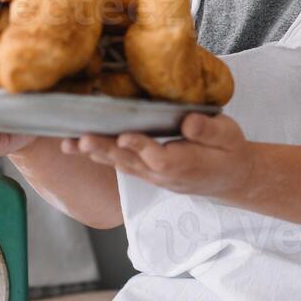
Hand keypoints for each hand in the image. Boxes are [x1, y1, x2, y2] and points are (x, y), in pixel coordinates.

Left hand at [61, 112, 254, 198]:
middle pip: (128, 162)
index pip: (156, 155)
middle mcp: (162, 173)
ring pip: (120, 165)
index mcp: (183, 164)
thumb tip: (188, 122)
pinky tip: (81, 146)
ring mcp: (152, 176)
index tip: (123, 135)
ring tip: (69, 144)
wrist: (231, 178)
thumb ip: (208, 129)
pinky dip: (101, 155)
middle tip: (80, 139)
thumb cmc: (229, 152)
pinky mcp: (147, 172)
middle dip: (103, 150)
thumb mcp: (228, 135)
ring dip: (94, 154)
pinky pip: (121, 165)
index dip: (139, 146)